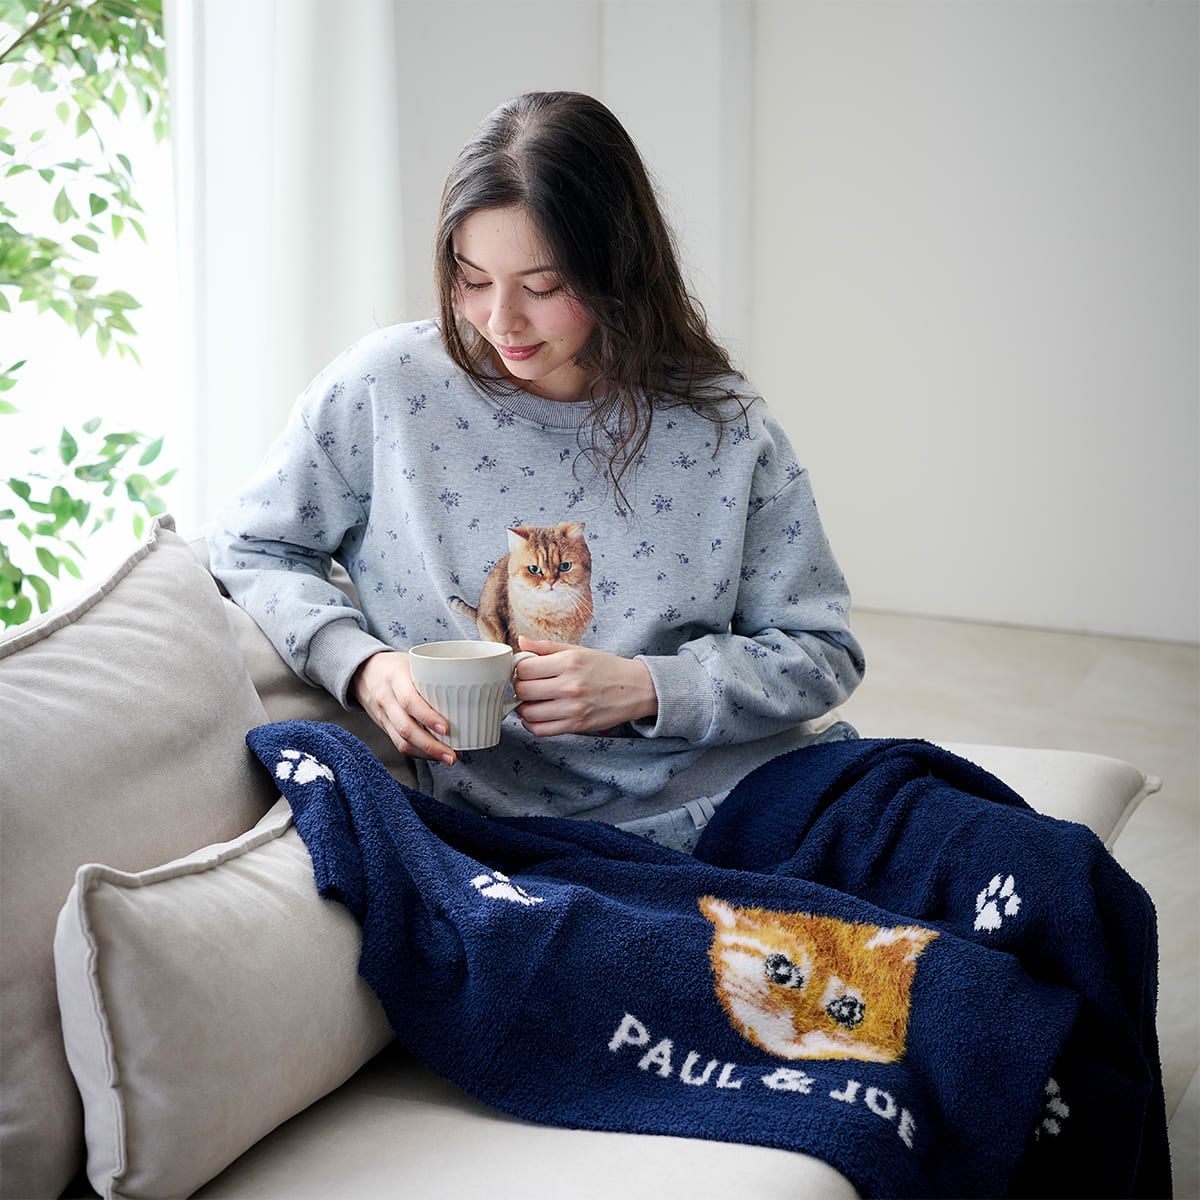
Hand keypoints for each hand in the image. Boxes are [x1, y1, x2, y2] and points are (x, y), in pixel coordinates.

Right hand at [350, 651, 456, 765]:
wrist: (363, 672)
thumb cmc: (397, 666)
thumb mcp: (413, 662)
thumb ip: (435, 673)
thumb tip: (475, 684)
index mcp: (396, 677)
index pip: (410, 700)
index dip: (428, 717)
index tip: (447, 729)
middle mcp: (386, 698)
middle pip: (406, 727)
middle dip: (431, 745)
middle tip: (453, 755)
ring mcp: (382, 715)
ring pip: (401, 741)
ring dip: (426, 754)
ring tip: (448, 758)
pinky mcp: (383, 727)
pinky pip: (399, 744)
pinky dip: (418, 752)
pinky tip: (434, 754)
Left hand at [513, 636, 657, 736]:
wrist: (636, 689)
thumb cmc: (606, 668)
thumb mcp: (578, 651)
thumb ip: (547, 647)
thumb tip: (521, 641)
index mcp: (569, 662)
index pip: (525, 668)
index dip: (519, 669)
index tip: (525, 671)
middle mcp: (570, 685)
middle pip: (523, 690)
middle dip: (519, 688)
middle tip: (526, 686)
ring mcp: (573, 708)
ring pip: (528, 713)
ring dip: (523, 708)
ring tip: (531, 701)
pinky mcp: (576, 725)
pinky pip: (541, 730)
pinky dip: (531, 724)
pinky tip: (536, 716)